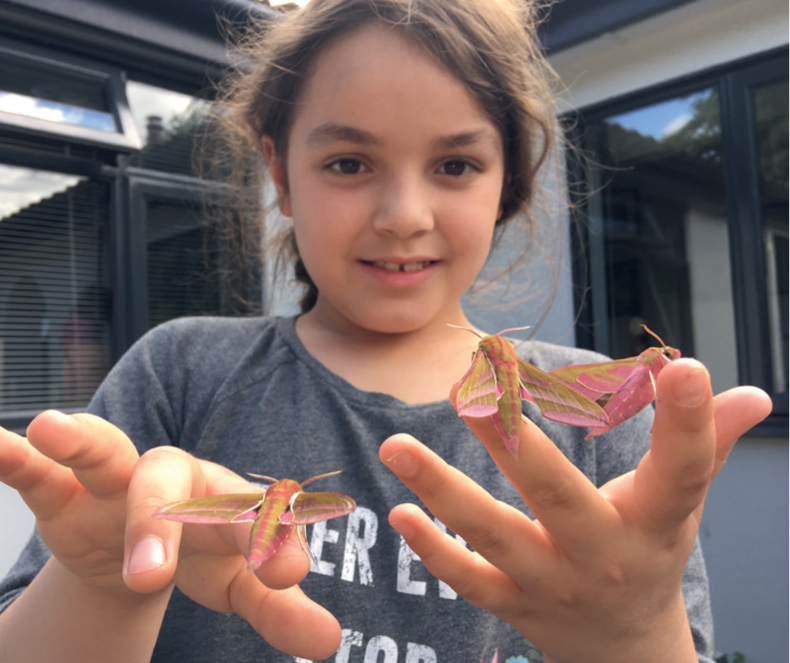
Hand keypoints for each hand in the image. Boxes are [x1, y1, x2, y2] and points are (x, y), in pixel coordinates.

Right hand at [0, 411, 341, 658]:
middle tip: (149, 576)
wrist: (147, 545)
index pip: (250, 513)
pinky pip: (40, 470)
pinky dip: (18, 457)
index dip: (269, 538)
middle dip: (158, 523)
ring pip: (106, 452)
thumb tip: (331, 643)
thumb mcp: (239, 587)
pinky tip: (0, 442)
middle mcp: (174, 482)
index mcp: (224, 502)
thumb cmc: (204, 556)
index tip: (288, 572)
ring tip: (55, 430)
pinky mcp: (68, 494)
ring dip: (83, 441)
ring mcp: (118, 483)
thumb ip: (281, 609)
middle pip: (170, 482)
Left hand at [380, 359, 770, 662]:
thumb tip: (755, 394)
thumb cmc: (647, 551)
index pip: (683, 473)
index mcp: (656, 523)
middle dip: (514, 443)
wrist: (623, 648)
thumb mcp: (681, 506)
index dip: (688, 423)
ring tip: (397, 445)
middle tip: (472, 386)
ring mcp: (552, 585)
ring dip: (443, 490)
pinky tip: (399, 511)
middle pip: (559, 496)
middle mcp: (603, 556)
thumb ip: (708, 447)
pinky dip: (433, 550)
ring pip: (494, 537)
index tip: (681, 368)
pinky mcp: (513, 605)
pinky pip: (468, 580)